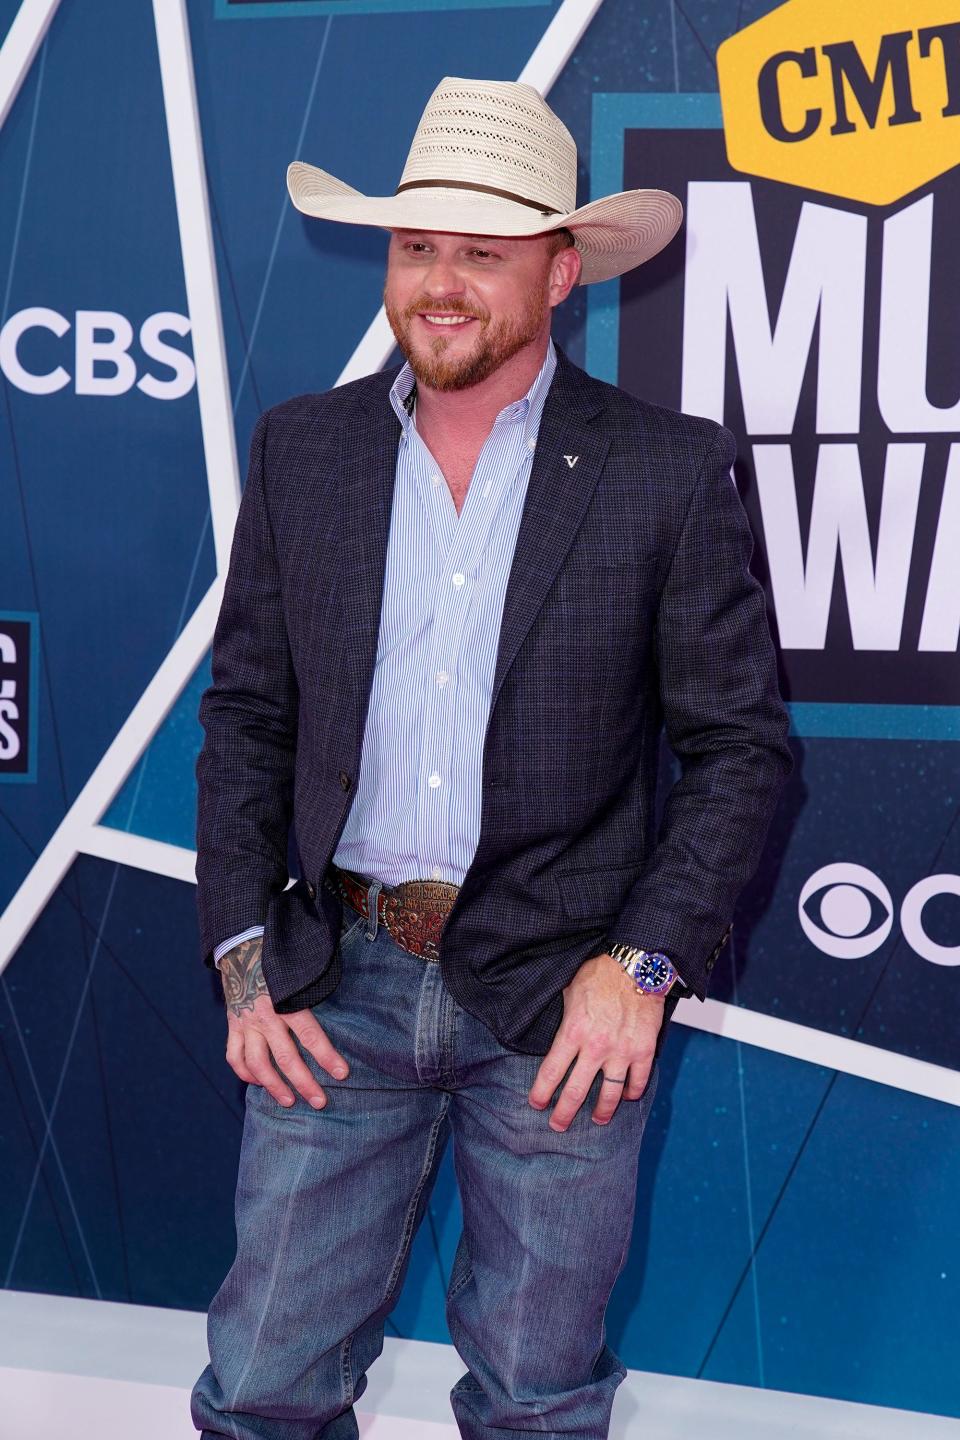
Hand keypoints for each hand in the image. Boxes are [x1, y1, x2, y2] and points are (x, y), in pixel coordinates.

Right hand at [220, 935, 348, 1107]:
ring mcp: (245, 1024)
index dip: (326, 1056)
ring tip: (289, 1102)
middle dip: (304, 1083)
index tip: (342, 1074)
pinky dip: (246, 1073)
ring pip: (258, 1064)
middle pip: (286, 1057)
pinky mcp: (232, 1027)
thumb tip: (346, 1012)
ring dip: (274, 1086)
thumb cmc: (279, 963)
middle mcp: (265, 1016)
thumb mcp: (299, 974)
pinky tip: (258, 1083)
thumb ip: (314, 993)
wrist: (242, 948)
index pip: (310, 1035)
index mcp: (286, 1001)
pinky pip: (235, 1058)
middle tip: (320, 1101)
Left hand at [528, 951, 662, 1130]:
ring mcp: (621, 1052)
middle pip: (576, 1091)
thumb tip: (550, 1033)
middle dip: (564, 1113)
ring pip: (609, 1095)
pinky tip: (627, 1097)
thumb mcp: (569, 992)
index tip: (536, 1104)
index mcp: (573, 1031)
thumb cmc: (600, 974)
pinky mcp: (643, 1050)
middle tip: (558, 1126)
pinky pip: (638, 1081)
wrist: (636, 965)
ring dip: (602, 1111)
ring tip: (597, 1119)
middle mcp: (595, 1047)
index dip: (541, 1093)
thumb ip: (562, 1018)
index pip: (551, 1072)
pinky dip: (632, 1093)